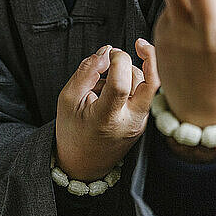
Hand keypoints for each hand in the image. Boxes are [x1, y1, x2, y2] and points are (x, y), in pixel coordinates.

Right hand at [55, 39, 159, 181]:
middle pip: (148, 80)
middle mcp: (130, 121)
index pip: (122, 83)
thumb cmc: (72, 131)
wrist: (83, 165)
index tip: (108, 53)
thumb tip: (107, 50)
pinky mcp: (144, 120)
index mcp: (107, 119)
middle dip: (131, 60)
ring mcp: (140, 122)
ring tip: (103, 81)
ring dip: (129, 71)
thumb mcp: (67, 99)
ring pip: (146, 83)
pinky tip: (112, 88)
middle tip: (111, 56)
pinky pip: (145, 91)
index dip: (118, 60)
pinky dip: (131, 81)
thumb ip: (86, 71)